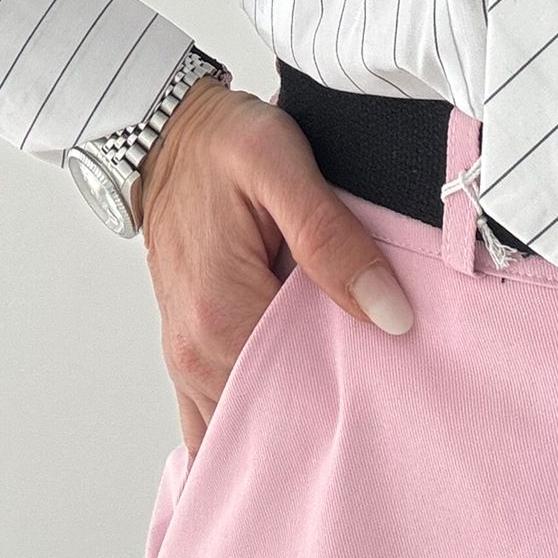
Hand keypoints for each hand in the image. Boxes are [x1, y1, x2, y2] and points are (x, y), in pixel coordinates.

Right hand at [135, 76, 414, 460]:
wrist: (164, 133)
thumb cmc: (221, 144)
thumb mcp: (282, 165)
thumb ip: (332, 240)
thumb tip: (391, 315)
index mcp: (223, 314)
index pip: (300, 399)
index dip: (350, 401)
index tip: (393, 388)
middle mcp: (196, 352)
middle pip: (275, 419)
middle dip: (327, 416)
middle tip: (380, 394)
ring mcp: (187, 358)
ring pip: (246, 425)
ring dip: (295, 418)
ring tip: (344, 395)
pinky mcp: (187, 350)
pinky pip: (219, 413)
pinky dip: (258, 418)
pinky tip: (297, 403)